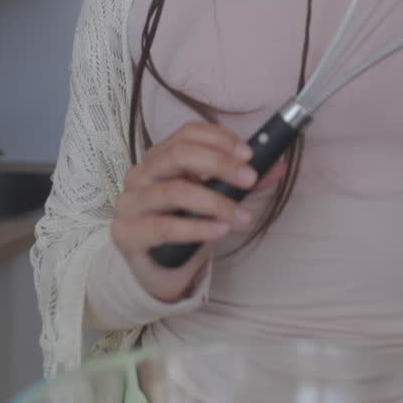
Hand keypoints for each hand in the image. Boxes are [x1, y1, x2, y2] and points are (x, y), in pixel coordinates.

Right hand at [112, 123, 256, 302]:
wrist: (153, 269)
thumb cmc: (182, 224)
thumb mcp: (212, 199)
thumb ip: (239, 182)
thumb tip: (276, 166)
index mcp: (160, 156)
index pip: (188, 133)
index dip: (220, 139)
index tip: (249, 154)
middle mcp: (141, 173)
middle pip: (180, 154)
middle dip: (220, 164)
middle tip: (249, 180)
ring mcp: (130, 202)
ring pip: (175, 191)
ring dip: (216, 202)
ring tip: (242, 217)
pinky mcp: (126, 232)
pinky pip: (165, 227)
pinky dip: (197, 228)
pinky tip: (220, 230)